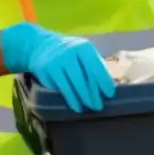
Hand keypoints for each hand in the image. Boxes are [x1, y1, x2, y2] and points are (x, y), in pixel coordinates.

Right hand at [0, 23, 116, 112]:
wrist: (43, 46)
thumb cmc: (72, 52)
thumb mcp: (84, 53)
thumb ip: (95, 65)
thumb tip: (108, 86)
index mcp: (84, 47)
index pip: (96, 67)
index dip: (103, 82)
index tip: (110, 94)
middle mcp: (69, 53)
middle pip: (82, 78)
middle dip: (91, 95)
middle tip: (98, 106)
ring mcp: (55, 62)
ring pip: (68, 86)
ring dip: (78, 99)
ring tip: (85, 109)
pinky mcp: (44, 71)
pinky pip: (58, 87)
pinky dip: (67, 97)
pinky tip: (74, 104)